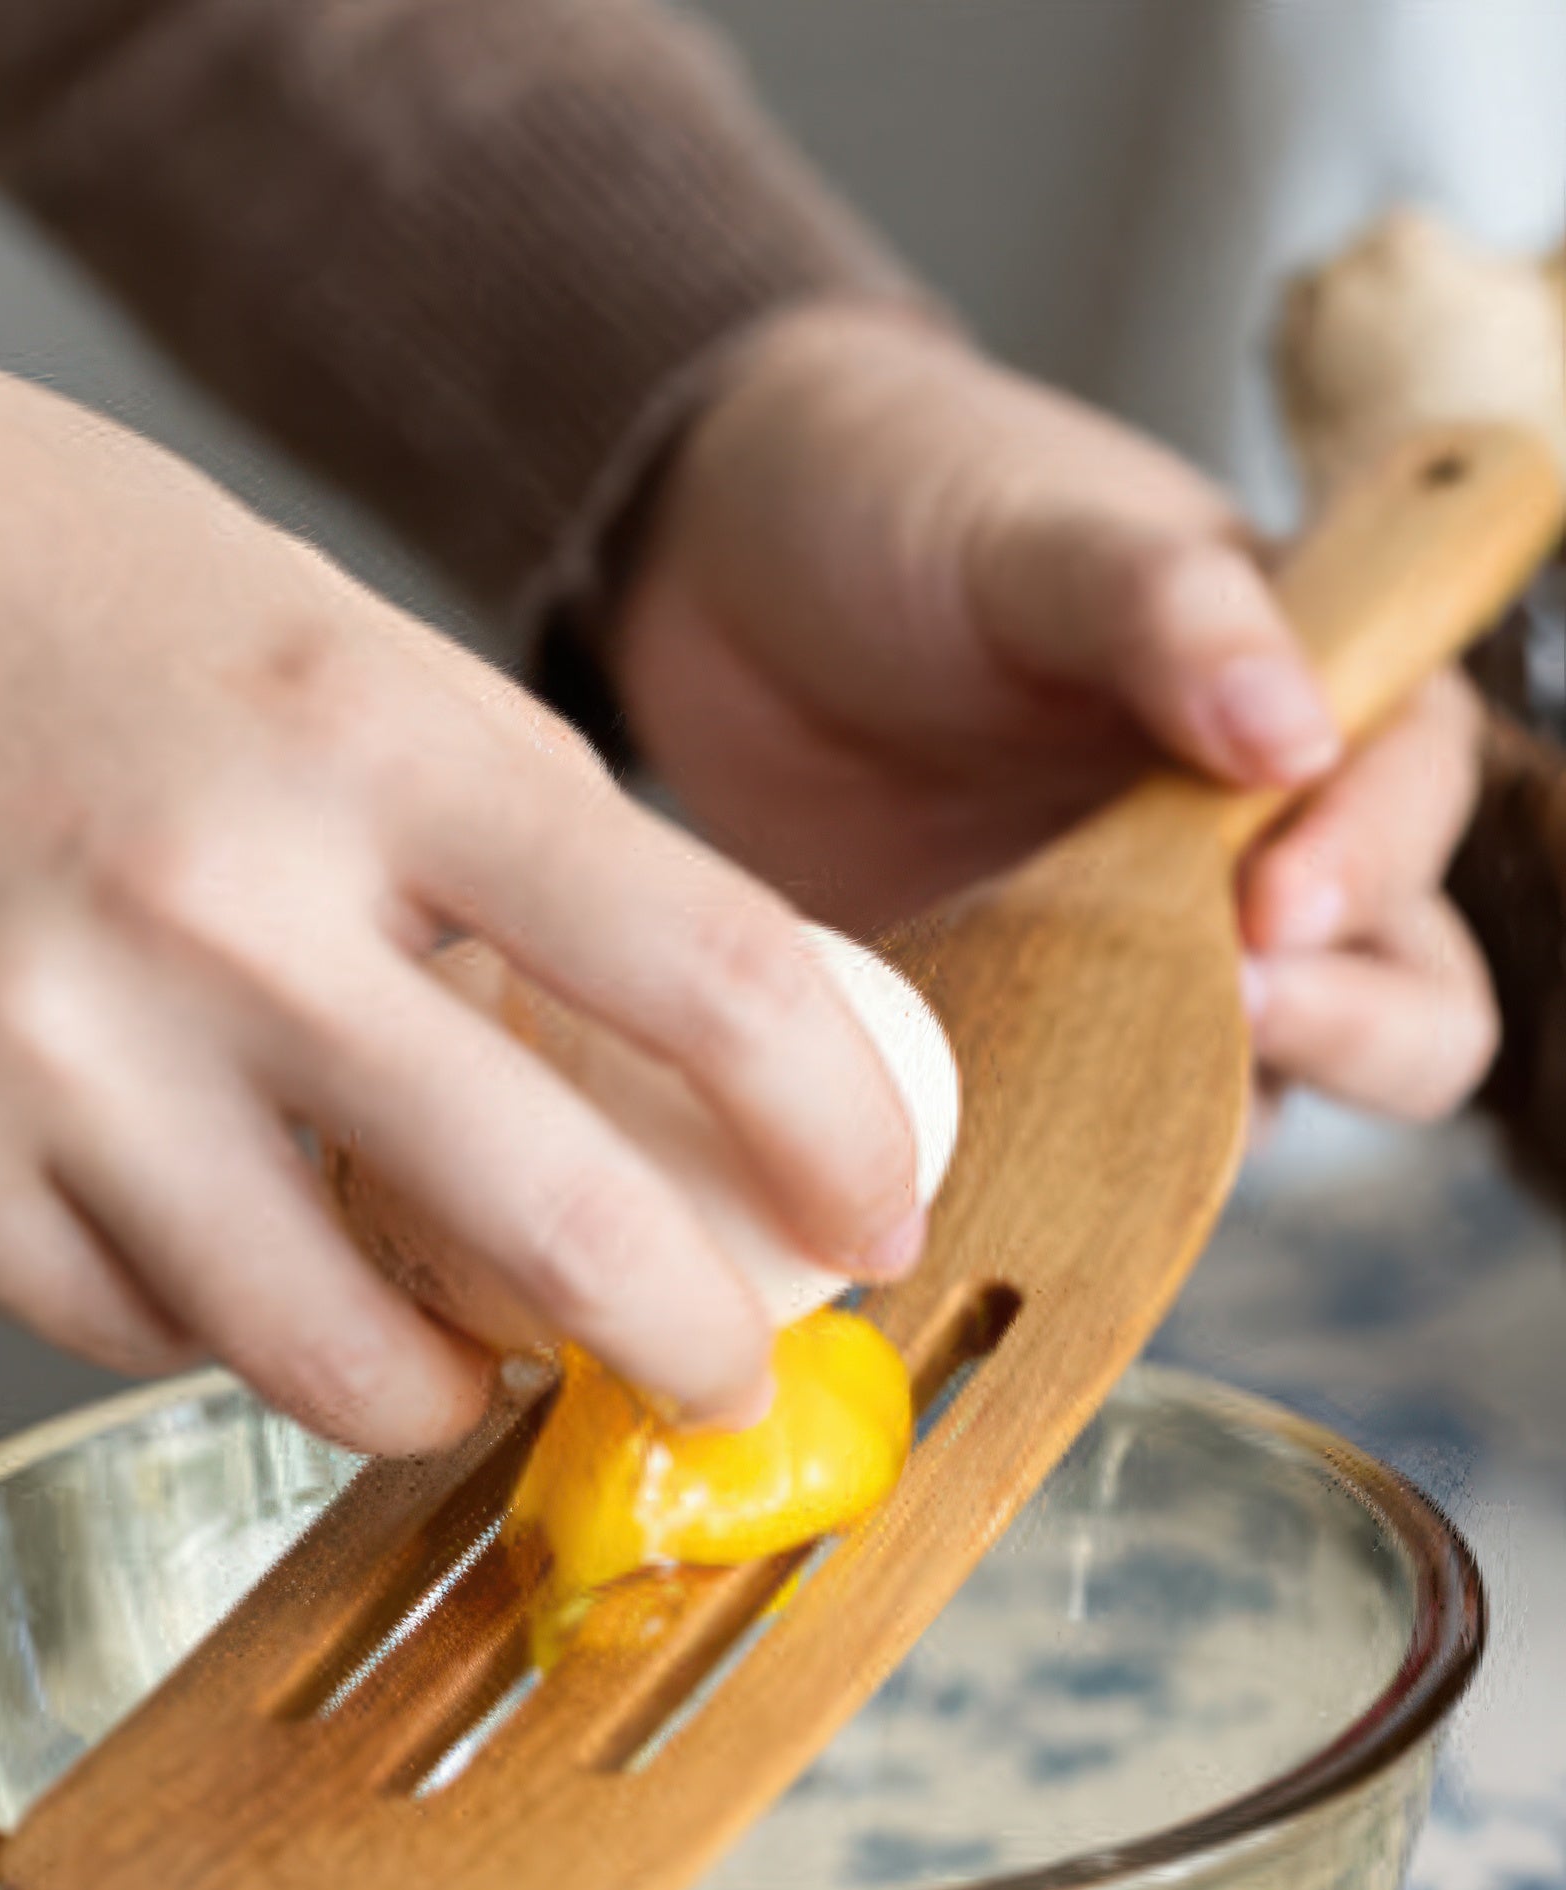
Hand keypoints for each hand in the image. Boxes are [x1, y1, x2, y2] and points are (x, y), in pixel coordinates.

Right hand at [0, 235, 926, 1451]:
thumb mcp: (297, 626)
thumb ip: (473, 827)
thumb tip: (628, 1030)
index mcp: (366, 726)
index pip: (710, 970)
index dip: (836, 1127)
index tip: (871, 1208)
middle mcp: (225, 906)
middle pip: (563, 1227)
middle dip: (688, 1344)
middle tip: (717, 1370)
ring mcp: (56, 1057)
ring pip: (340, 1358)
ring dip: (443, 1388)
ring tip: (461, 1357)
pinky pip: (143, 1337)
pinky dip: (227, 1325)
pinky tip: (226, 1250)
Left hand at [612, 305, 1496, 1122]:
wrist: (719, 577)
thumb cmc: (904, 507)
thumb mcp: (1035, 532)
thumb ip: (1169, 612)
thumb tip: (1298, 735)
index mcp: (1299, 695)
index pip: (1410, 799)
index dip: (1371, 863)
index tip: (1267, 905)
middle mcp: (1248, 847)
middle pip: (1405, 998)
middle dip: (1351, 1029)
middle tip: (1234, 1012)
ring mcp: (1133, 951)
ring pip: (1251, 1091)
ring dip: (1199, 1112)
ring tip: (1090, 1086)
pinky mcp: (1012, 1022)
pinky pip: (1068, 1120)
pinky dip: (1047, 1143)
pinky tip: (977, 1128)